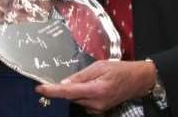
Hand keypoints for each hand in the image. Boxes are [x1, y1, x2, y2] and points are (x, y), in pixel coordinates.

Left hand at [35, 60, 155, 113]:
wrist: (138, 80)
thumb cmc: (120, 70)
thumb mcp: (99, 66)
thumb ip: (80, 76)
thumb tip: (64, 84)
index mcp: (96, 90)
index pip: (68, 92)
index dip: (52, 91)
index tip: (39, 88)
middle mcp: (96, 103)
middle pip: (71, 96)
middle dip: (66, 87)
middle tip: (74, 76)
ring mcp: (98, 108)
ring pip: (77, 99)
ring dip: (76, 90)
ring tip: (91, 78)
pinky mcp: (99, 110)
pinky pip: (83, 101)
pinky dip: (82, 93)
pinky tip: (92, 85)